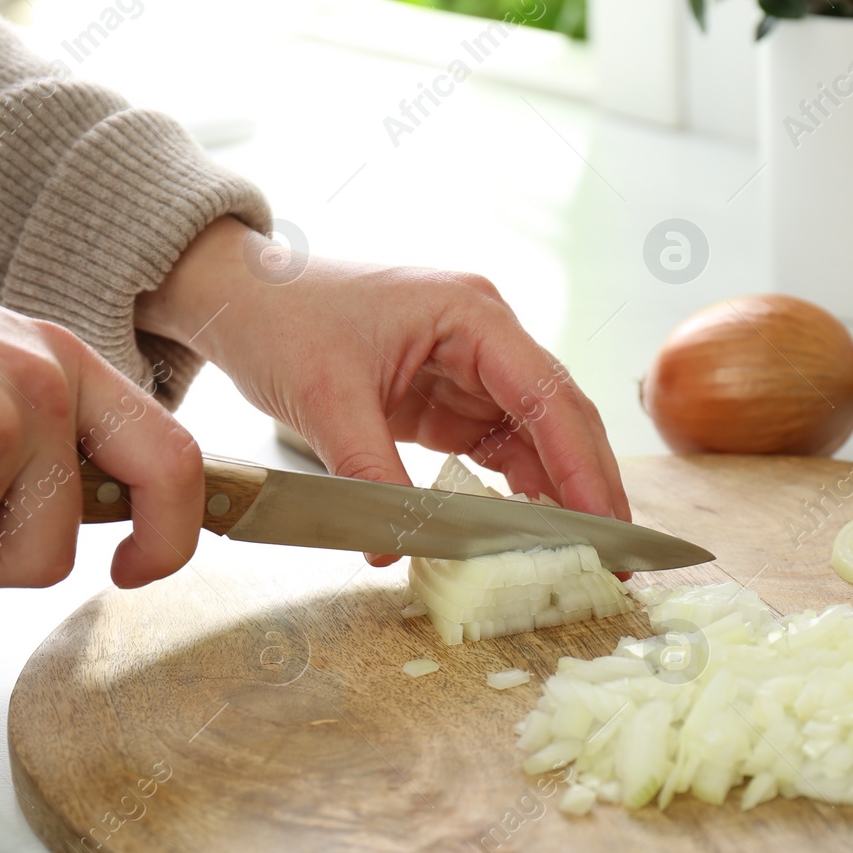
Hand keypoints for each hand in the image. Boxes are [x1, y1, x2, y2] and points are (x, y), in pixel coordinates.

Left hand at [135, 217, 630, 565]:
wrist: (237, 293)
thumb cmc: (281, 315)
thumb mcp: (324, 397)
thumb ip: (367, 473)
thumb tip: (395, 550)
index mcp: (472, 314)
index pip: (548, 395)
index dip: (581, 465)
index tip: (602, 526)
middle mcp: (486, 337)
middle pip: (559, 417)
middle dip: (588, 487)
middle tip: (615, 558)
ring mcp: (470, 368)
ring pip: (535, 439)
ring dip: (557, 496)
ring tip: (582, 558)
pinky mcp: (446, 399)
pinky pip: (495, 449)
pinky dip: (514, 492)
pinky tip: (528, 534)